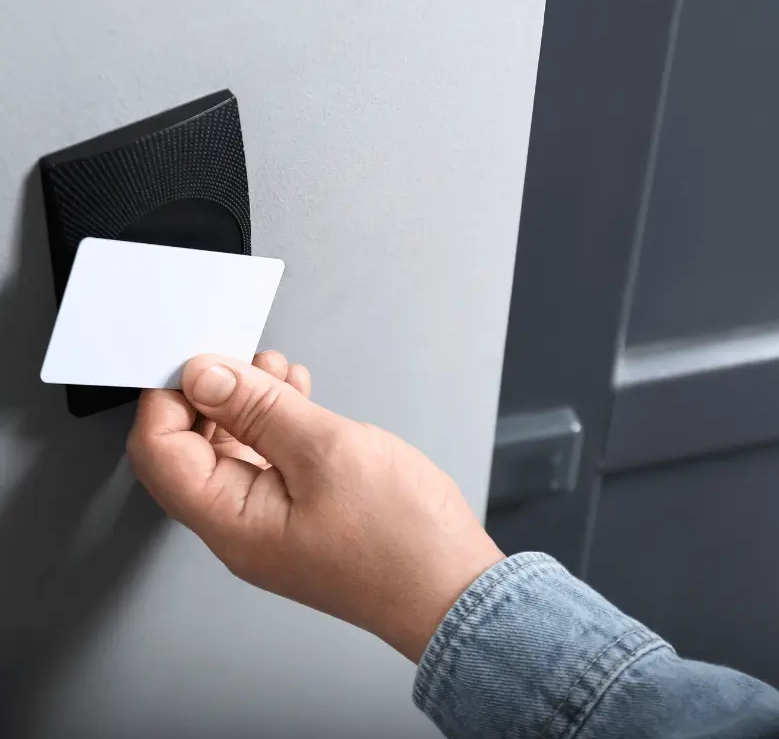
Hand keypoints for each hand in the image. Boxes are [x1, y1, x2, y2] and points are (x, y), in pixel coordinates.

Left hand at [127, 352, 503, 661]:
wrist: (452, 587)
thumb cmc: (402, 538)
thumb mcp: (326, 450)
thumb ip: (258, 408)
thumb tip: (203, 376)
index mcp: (231, 520)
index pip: (160, 450)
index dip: (169, 396)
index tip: (199, 358)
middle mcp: (239, 527)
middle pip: (190, 450)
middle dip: (209, 394)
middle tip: (240, 358)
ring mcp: (269, 522)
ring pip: (231, 451)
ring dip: (245, 403)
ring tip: (274, 369)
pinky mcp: (297, 514)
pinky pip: (265, 461)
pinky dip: (274, 422)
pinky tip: (295, 397)